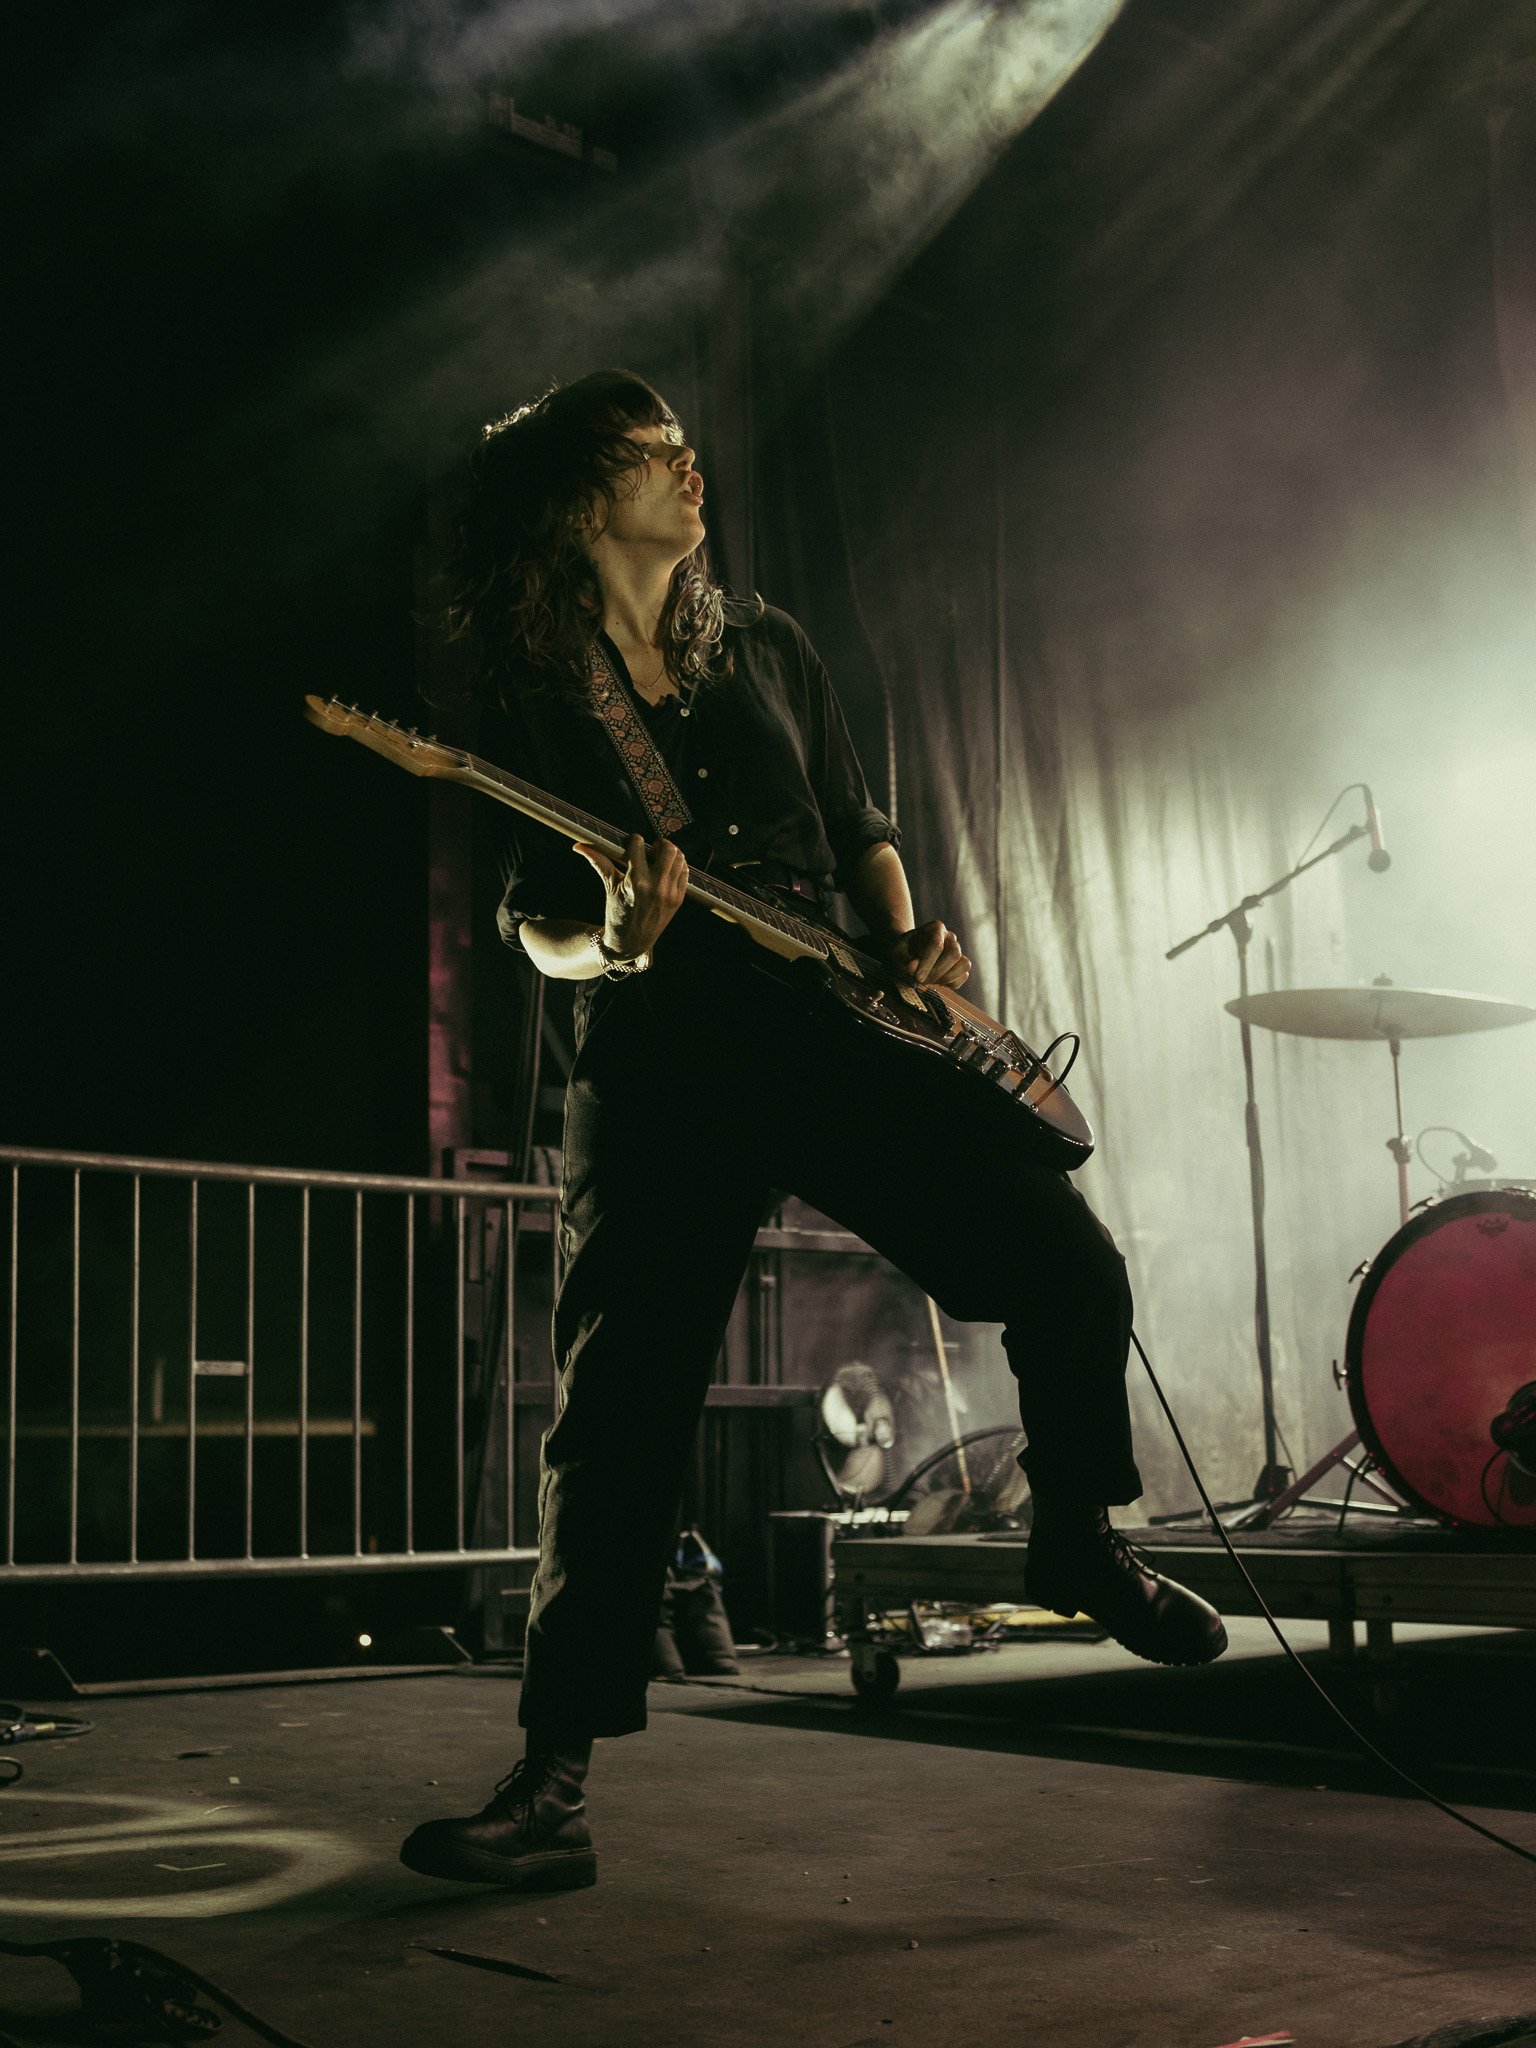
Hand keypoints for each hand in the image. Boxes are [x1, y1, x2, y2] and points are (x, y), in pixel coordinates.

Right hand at [573, 834, 688, 959]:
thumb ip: (599, 862)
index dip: (635, 841)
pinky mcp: (679, 899)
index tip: (633, 842)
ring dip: (670, 853)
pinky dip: (678, 866)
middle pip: (667, 849)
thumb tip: (579, 846)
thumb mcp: (610, 886)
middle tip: (651, 848)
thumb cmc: (617, 913)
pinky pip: (684, 872)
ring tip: (659, 858)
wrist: (631, 942)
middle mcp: (656, 886)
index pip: (639, 846)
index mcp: (636, 882)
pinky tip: (667, 869)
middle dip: (659, 844)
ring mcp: (670, 893)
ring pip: (679, 858)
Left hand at [888, 918, 970, 989]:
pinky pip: (964, 976)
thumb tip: (914, 968)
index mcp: (935, 928)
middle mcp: (949, 937)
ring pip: (964, 964)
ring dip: (946, 978)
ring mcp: (957, 950)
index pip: (937, 944)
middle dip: (937, 971)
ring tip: (929, 981)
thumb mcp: (898, 953)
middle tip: (921, 980)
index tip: (917, 977)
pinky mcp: (960, 964)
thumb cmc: (902, 951)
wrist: (906, 953)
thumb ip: (905, 960)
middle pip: (954, 953)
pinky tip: (936, 982)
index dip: (927, 963)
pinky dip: (951, 983)